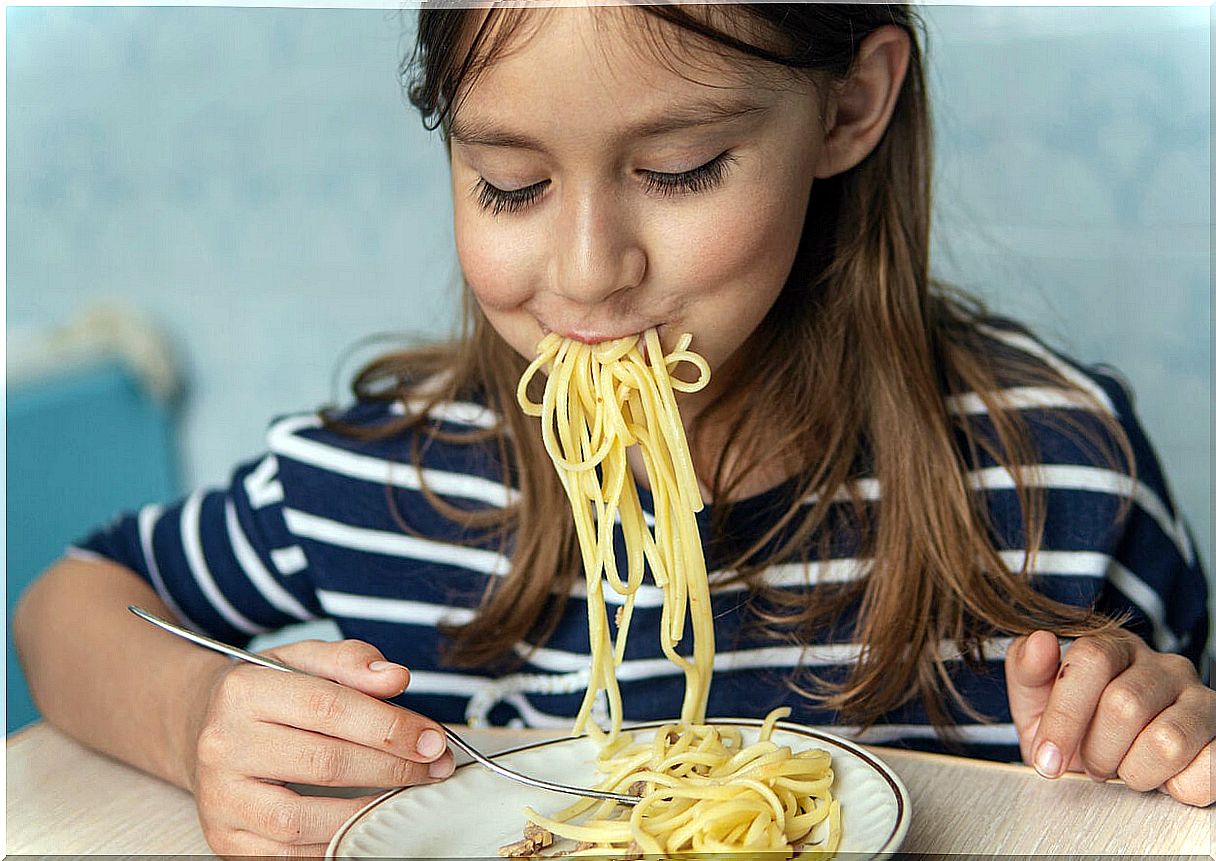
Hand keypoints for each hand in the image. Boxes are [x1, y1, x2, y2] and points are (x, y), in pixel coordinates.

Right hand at [185, 638, 454, 856]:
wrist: (203, 728)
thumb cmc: (269, 692)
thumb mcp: (303, 659)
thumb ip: (351, 661)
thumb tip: (396, 678)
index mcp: (245, 691)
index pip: (330, 708)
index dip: (389, 727)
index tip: (432, 738)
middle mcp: (224, 745)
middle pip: (324, 764)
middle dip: (392, 768)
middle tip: (434, 768)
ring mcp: (221, 798)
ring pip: (304, 819)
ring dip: (367, 812)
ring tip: (404, 796)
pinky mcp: (224, 839)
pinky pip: (287, 857)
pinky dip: (333, 845)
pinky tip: (365, 824)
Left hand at [1006, 630, 1214, 805]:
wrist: (1109, 765)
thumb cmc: (1074, 727)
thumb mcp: (1035, 699)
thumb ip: (1026, 668)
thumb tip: (1039, 642)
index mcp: (1114, 646)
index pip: (1090, 659)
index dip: (1064, 715)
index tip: (1045, 757)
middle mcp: (1163, 666)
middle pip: (1125, 705)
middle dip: (1096, 750)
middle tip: (1091, 762)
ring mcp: (1200, 700)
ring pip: (1166, 742)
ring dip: (1134, 771)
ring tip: (1124, 768)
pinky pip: (1206, 768)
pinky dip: (1175, 786)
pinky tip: (1160, 777)